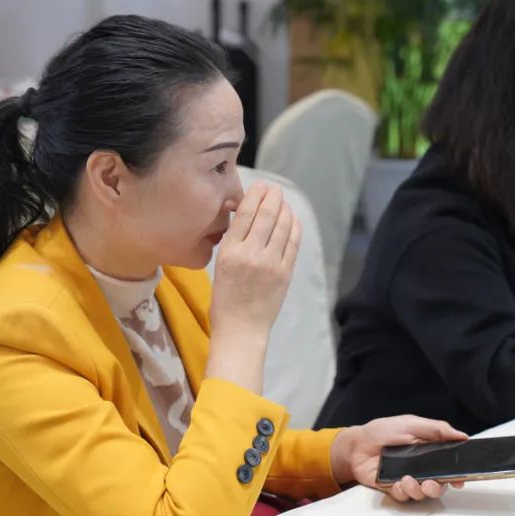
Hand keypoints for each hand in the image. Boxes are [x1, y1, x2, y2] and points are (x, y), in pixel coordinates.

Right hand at [209, 181, 300, 340]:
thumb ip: (233, 241)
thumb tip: (245, 215)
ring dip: (285, 208)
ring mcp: (270, 263)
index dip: (255, 195)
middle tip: (274, 189)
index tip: (260, 186)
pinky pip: (293, 242)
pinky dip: (294, 226)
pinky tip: (293, 219)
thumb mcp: (220, 265)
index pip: (245, 213)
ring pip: (282, 225)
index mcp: (229, 251)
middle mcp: (250, 253)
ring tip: (283, 201)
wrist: (241, 329)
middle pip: (266, 214)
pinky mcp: (285, 272)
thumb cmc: (225, 299)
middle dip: (272, 196)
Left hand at [329, 416, 468, 502]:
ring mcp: (407, 479)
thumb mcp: (413, 424)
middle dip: (437, 488)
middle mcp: (421, 468)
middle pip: (438, 485)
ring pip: (421, 494)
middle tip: (431, 483)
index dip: (456, 475)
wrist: (357, 444)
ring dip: (418, 490)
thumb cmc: (384, 431)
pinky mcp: (393, 488)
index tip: (460, 480)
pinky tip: (398, 483)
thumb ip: (438, 430)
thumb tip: (463, 436)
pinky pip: (403, 496)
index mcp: (429, 452)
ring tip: (408, 480)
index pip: (448, 467)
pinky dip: (402, 492)